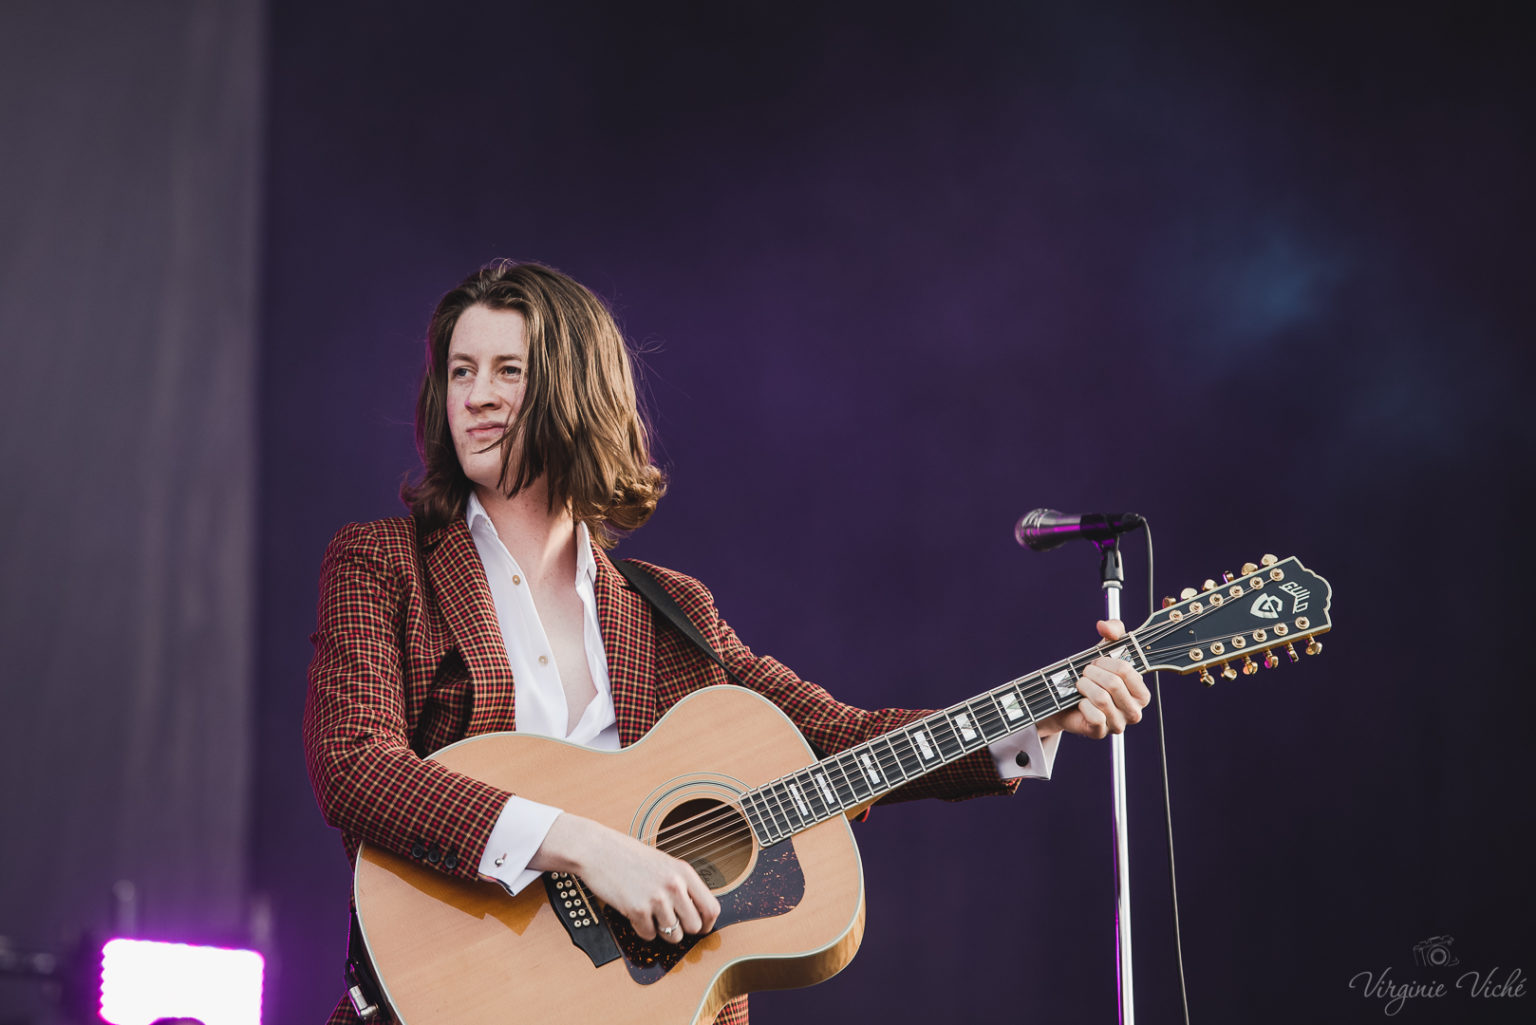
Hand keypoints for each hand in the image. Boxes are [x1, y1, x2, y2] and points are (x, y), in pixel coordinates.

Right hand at [529, 813, 720, 943]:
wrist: (598, 850)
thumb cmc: (629, 856)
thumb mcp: (664, 864)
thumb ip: (682, 885)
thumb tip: (698, 914)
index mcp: (684, 872)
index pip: (711, 908)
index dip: (707, 924)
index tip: (700, 929)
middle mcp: (674, 885)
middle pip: (694, 927)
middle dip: (683, 930)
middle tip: (670, 924)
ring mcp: (656, 898)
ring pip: (673, 935)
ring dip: (661, 931)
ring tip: (650, 915)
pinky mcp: (636, 909)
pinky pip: (648, 935)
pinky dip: (642, 929)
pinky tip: (635, 914)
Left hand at [1036, 620, 1150, 740]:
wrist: (1064, 700)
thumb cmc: (1091, 677)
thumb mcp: (1104, 650)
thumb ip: (1113, 631)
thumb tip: (1105, 626)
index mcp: (1141, 693)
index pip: (1126, 670)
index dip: (1106, 662)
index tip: (1097, 662)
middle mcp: (1135, 711)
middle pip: (1113, 684)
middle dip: (1092, 673)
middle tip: (1085, 674)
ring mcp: (1119, 724)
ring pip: (1102, 699)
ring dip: (1084, 686)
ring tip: (1080, 685)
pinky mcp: (1101, 733)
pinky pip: (1094, 716)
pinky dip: (1081, 704)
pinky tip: (1079, 702)